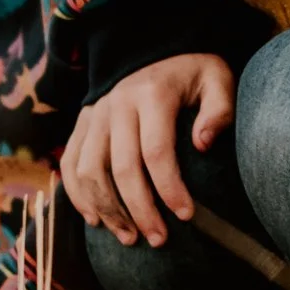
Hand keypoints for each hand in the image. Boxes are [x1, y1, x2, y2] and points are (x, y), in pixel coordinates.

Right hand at [60, 54, 235, 248]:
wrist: (154, 50)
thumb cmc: (193, 75)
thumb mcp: (217, 80)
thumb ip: (219, 110)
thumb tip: (203, 144)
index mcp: (152, 94)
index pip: (156, 151)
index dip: (169, 188)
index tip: (186, 216)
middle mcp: (117, 104)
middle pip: (121, 168)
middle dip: (140, 210)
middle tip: (158, 239)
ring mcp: (94, 114)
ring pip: (89, 171)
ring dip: (108, 209)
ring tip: (130, 237)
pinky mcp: (82, 124)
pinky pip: (70, 164)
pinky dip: (78, 196)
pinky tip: (97, 221)